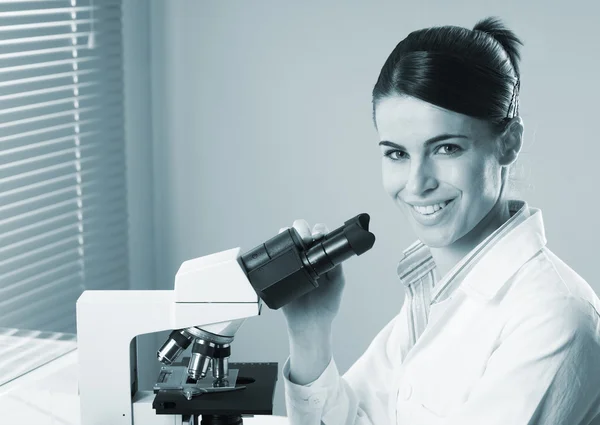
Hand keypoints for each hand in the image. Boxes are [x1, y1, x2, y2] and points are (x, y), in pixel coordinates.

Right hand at [279, 219, 345, 336]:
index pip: (320, 234)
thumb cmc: (325, 304)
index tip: (318, 236)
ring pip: (286, 238)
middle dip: (302, 228)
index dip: (319, 230)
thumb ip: (337, 267)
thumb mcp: (337, 283)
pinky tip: (279, 250)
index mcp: (322, 255)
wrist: (307, 322)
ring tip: (294, 242)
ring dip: (288, 233)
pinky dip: (275, 247)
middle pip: (302, 231)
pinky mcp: (279, 269)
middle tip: (306, 239)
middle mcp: (307, 254)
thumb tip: (336, 252)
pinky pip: (274, 254)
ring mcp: (292, 260)